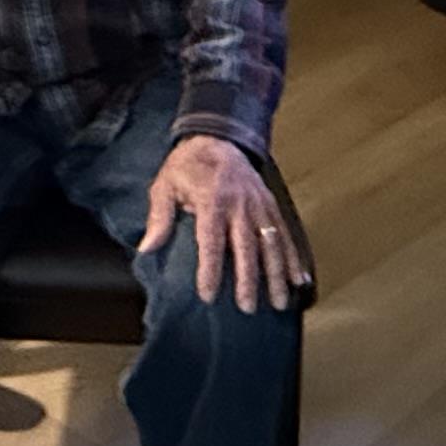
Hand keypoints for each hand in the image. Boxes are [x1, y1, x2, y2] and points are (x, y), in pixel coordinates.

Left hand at [139, 135, 308, 312]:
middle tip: (247, 307)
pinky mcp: (271, 206)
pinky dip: (294, 258)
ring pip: (272, 244)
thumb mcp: (165, 185)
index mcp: (212, 200)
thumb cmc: (188, 167)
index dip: (210, 269)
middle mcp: (240, 204)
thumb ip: (159, 216)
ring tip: (279, 302)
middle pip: (246, 247)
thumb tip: (147, 248)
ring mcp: (260, 205)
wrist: (219, 138)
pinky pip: (285, 234)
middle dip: (248, 280)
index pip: (212, 241)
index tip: (208, 295)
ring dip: (277, 275)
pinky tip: (299, 280)